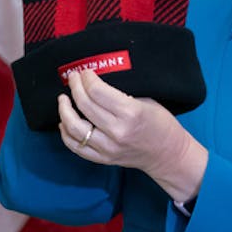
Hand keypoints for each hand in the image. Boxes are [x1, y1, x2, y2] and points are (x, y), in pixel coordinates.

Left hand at [58, 69, 206, 204]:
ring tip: (63, 99)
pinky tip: (65, 122)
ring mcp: (108, 148)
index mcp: (131, 113)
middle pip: (85, 106)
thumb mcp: (148, 101)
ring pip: (74, 128)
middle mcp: (117, 131)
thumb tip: (97, 83)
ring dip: (65, 111)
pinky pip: (76, 147)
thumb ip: (122, 95)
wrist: (168, 154)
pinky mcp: (103, 159)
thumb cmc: (162, 124)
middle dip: (75, 88)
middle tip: (73, 78)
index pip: (98, 92)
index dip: (87, 79)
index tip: (85, 72)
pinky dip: (66, 134)